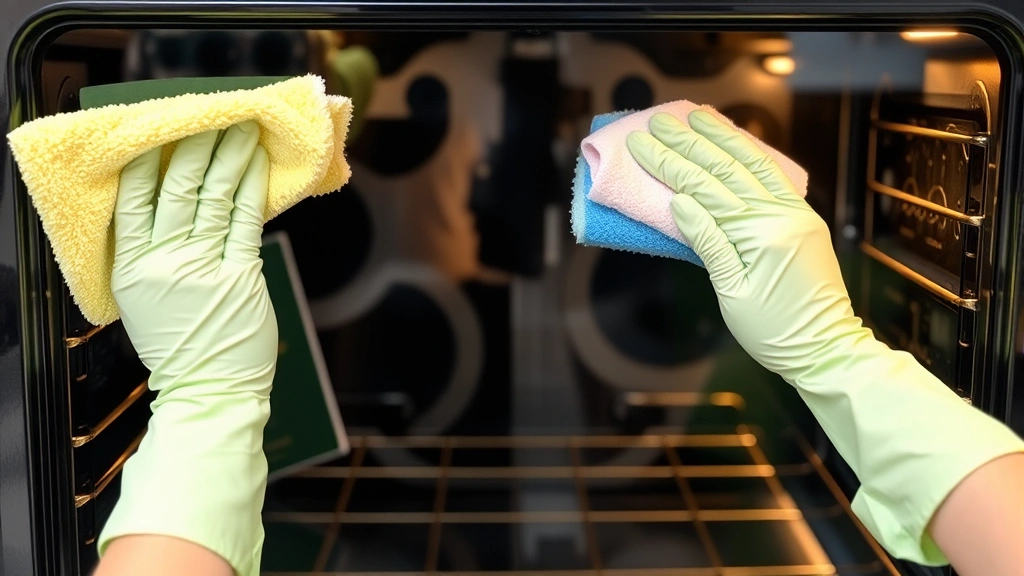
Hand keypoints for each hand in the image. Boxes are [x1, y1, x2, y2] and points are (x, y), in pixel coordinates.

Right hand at [98, 120, 275, 575]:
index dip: (150, 159)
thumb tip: (176, 208)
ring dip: (227, 157)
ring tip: (239, 128)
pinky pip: (244, 219)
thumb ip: (154, 256)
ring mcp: (203, 267)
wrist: (209, 394)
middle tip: (211, 116)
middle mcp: (163, 262)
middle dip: (196, 147)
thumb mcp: (147, 302)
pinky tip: (256, 163)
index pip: (135, 199)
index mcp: (131, 267)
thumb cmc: (181, 349)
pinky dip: (251, 187)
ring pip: (212, 196)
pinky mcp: (240, 275)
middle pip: (177, 188)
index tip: (163, 130)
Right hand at [626, 110, 857, 383]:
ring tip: (696, 116)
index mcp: (759, 234)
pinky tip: (734, 141)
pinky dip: (751, 155)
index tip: (642, 143)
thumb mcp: (733, 294)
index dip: (670, 164)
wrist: (826, 348)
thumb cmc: (775, 332)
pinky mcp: (802, 219)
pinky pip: (773, 177)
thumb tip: (681, 202)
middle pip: (725, 169)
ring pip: (752, 165)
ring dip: (721, 138)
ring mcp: (795, 213)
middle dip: (688, 143)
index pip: (704, 190)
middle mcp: (780, 215)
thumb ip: (709, 243)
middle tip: (658, 121)